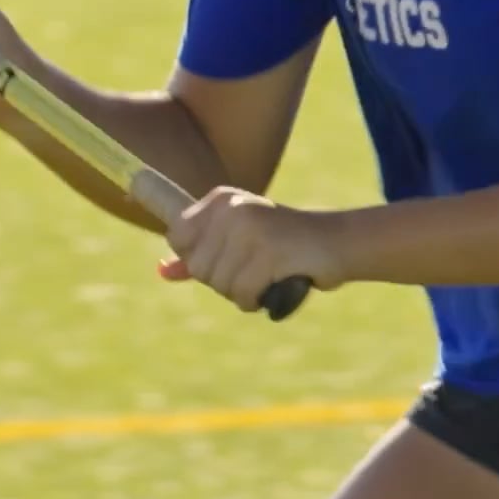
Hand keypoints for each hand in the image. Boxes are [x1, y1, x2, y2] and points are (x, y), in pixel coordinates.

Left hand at [158, 187, 340, 313]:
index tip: (230, 255)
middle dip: (225, 279)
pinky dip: (257, 299)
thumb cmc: (284, 244)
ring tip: (269, 273)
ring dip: (242, 291)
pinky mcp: (268, 251)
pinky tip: (276, 283)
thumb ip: (198, 255)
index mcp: (221, 199)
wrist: (336, 241)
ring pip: (219, 283)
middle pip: (199, 267)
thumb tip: (161, 272)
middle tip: (256, 266)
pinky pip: (241, 294)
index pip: (178, 237)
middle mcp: (232, 209)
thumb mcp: (237, 242)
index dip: (201, 258)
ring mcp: (250, 228)